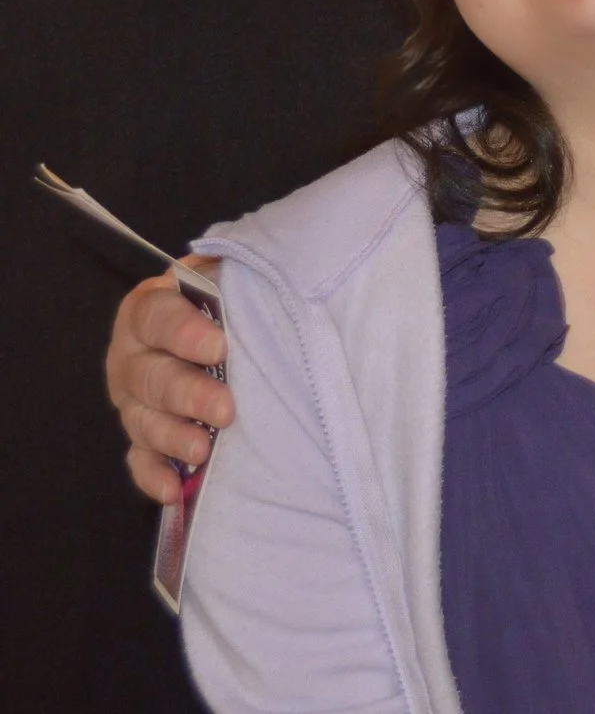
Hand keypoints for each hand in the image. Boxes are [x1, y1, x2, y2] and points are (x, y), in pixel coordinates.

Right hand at [106, 259, 231, 504]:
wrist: (233, 329)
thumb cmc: (239, 299)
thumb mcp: (240, 278)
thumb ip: (246, 279)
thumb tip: (289, 273)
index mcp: (152, 308)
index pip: (156, 316)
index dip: (182, 332)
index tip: (219, 348)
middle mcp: (134, 354)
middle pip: (148, 375)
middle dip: (187, 394)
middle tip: (225, 409)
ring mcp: (135, 399)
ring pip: (142, 419)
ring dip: (172, 437)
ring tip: (203, 449)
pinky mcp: (144, 437)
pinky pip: (141, 459)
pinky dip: (155, 475)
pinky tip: (174, 490)